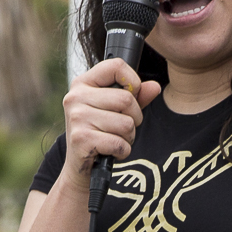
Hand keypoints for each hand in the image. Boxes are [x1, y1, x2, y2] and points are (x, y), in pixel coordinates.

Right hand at [54, 57, 161, 193]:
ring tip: (114, 139)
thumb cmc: (99, 132)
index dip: (132, 81)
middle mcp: (76, 97)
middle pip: (126, 99)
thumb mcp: (115, 110)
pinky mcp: (81, 139)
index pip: (116, 66)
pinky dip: (122, 151)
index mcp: (83, 83)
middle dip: (134, 118)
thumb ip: (137, 97)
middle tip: (122, 127)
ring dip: (128, 137)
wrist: (79, 165)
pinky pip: (119, 143)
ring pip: (126, 123)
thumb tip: (155, 87)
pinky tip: (110, 151)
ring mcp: (77, 118)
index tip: (130, 95)